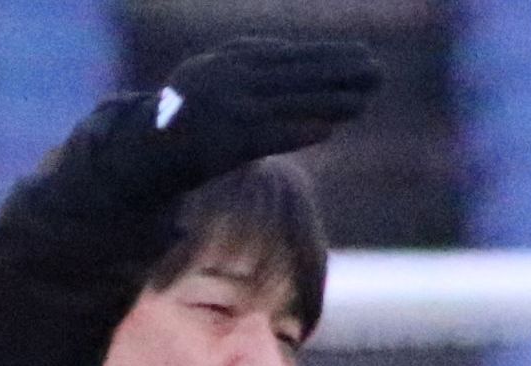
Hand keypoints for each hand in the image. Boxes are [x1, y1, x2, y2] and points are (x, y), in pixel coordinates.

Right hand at [121, 38, 382, 190]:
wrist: (152, 146)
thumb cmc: (195, 111)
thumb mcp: (220, 72)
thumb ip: (257, 62)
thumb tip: (306, 58)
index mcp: (232, 58)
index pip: (291, 55)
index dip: (328, 55)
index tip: (361, 54)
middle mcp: (230, 78)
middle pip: (297, 74)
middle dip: (339, 73)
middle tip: (377, 72)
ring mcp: (228, 109)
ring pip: (289, 103)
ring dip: (330, 101)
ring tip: (365, 100)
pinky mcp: (225, 141)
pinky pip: (269, 135)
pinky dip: (299, 130)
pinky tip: (328, 129)